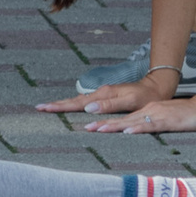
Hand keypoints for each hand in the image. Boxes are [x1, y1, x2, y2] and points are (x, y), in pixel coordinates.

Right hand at [37, 71, 172, 117]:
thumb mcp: (129, 101)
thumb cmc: (145, 97)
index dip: (60, 106)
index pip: (77, 103)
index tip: (44, 107)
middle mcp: (100, 94)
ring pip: (78, 101)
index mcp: (103, 95)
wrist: (156, 87)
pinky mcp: (105, 98)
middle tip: (39, 107)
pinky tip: (71, 107)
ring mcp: (102, 95)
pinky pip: (85, 102)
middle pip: (74, 101)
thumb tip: (88, 109)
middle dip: (56, 104)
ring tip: (50, 108)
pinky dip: (74, 105)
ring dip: (64, 105)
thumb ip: (109, 105)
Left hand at [78, 91, 195, 137]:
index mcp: (146, 111)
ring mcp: (156, 114)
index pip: (122, 117)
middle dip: (102, 122)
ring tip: (98, 129)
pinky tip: (128, 131)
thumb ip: (149, 126)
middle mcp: (148, 110)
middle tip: (86, 127)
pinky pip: (150, 125)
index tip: (91, 125)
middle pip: (122, 118)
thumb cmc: (185, 117)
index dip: (105, 121)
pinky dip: (138, 128)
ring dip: (114, 125)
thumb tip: (133, 133)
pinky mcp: (167, 120)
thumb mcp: (163, 121)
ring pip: (131, 121)